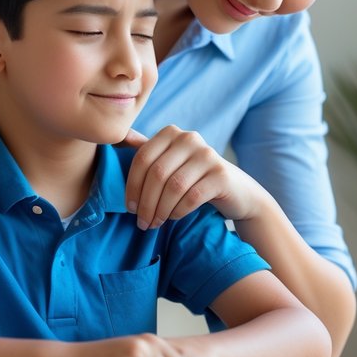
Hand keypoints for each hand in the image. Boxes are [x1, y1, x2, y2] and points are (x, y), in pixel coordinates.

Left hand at [124, 125, 270, 229]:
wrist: (236, 192)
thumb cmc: (194, 178)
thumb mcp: (170, 161)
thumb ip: (148, 149)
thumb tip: (120, 137)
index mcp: (171, 133)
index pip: (142, 158)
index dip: (132, 186)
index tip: (130, 208)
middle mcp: (190, 138)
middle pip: (157, 173)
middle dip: (146, 202)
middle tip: (142, 222)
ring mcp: (208, 155)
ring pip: (174, 187)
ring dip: (160, 210)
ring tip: (154, 224)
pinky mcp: (221, 175)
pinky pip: (191, 197)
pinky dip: (178, 211)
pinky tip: (173, 217)